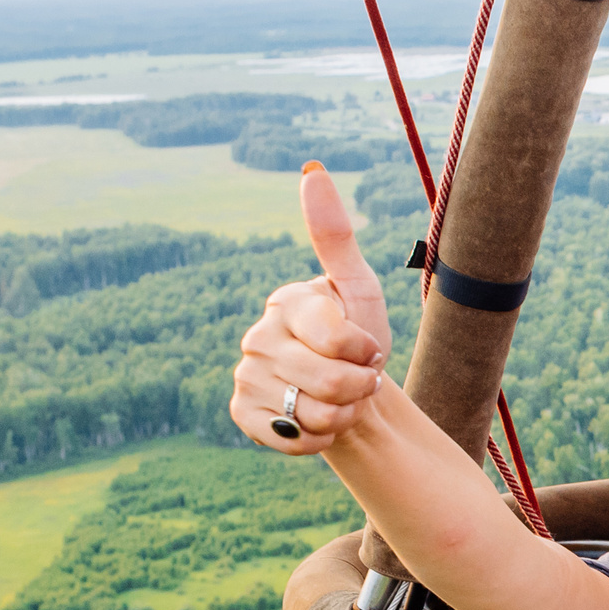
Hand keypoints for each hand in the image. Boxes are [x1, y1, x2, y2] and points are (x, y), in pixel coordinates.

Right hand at [230, 164, 393, 453]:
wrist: (348, 396)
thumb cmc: (358, 339)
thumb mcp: (358, 288)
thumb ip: (335, 237)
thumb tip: (311, 171)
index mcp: (286, 303)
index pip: (340, 338)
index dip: (366, 352)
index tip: (365, 348)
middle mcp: (257, 336)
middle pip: (330, 380)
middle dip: (358, 388)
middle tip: (356, 379)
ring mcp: (246, 375)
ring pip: (315, 412)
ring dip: (342, 414)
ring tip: (338, 400)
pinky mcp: (242, 413)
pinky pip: (294, 436)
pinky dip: (318, 438)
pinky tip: (316, 422)